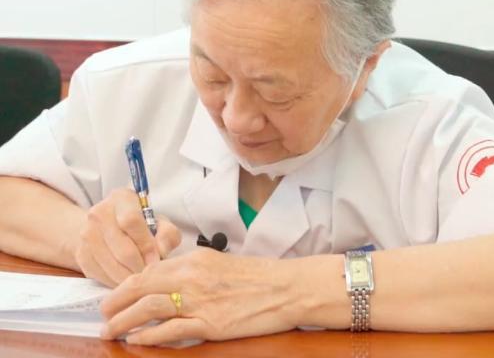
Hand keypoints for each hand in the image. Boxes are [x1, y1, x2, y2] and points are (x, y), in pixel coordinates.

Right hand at [74, 188, 180, 286]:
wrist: (108, 227)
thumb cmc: (141, 225)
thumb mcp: (159, 222)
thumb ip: (167, 234)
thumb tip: (161, 252)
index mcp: (122, 198)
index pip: (131, 221)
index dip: (146, 244)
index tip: (157, 259)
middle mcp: (100, 213)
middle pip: (122, 248)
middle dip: (140, 266)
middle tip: (150, 275)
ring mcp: (87, 234)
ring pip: (111, 265)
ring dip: (129, 277)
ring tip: (141, 278)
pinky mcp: (81, 254)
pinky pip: (101, 275)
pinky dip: (116, 282)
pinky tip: (126, 279)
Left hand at [100, 249, 300, 344]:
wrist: (283, 288)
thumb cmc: (254, 275)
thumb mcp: (218, 263)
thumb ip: (190, 270)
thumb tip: (166, 281)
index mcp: (194, 260)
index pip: (150, 271)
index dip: (126, 285)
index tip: (114, 294)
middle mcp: (192, 278)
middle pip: (143, 288)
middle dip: (117, 302)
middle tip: (102, 313)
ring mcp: (199, 302)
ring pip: (150, 309)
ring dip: (125, 321)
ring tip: (110, 330)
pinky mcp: (209, 325)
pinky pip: (171, 332)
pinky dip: (149, 337)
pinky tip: (136, 341)